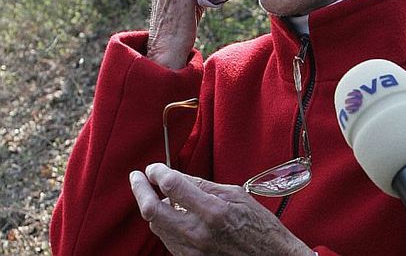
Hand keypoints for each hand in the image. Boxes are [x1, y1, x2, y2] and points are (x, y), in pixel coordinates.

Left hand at [129, 164, 313, 255]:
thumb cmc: (259, 227)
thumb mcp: (236, 196)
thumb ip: (205, 186)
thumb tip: (179, 177)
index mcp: (213, 211)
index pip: (173, 186)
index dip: (158, 172)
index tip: (154, 167)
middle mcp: (198, 233)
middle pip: (153, 210)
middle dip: (140, 189)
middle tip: (136, 177)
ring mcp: (191, 251)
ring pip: (156, 226)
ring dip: (150, 206)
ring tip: (152, 194)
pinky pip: (167, 240)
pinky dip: (163, 224)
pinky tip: (167, 214)